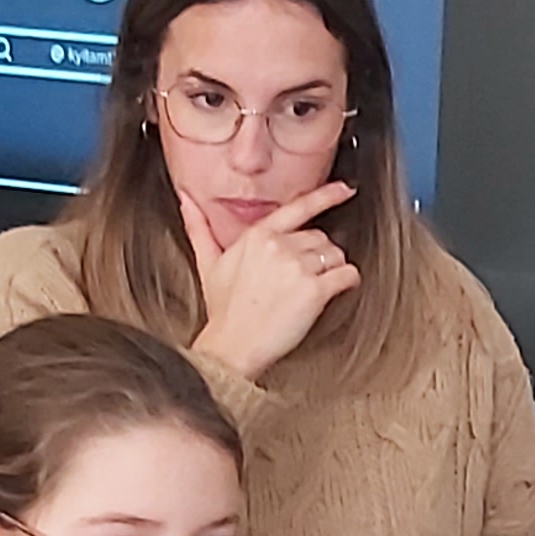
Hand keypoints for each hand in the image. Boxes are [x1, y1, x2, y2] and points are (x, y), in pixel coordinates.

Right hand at [189, 182, 361, 380]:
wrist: (232, 346)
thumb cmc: (223, 310)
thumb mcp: (208, 263)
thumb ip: (200, 228)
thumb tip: (186, 201)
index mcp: (257, 236)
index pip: (299, 207)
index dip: (326, 196)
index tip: (344, 190)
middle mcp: (279, 246)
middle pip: (320, 238)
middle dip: (318, 256)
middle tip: (304, 279)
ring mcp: (297, 268)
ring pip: (335, 255)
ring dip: (332, 269)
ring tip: (314, 288)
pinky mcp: (314, 291)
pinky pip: (347, 275)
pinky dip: (348, 282)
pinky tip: (339, 290)